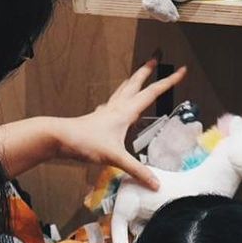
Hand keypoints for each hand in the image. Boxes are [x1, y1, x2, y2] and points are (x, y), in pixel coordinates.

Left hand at [56, 59, 187, 189]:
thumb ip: (136, 170)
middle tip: (155, 58)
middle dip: (146, 71)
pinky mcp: (97, 118)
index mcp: (125, 112)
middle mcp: (116, 107)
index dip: (169, 82)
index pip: (152, 93)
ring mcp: (105, 112)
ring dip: (132, 81)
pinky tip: (114, 105)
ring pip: (122, 91)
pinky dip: (118, 100)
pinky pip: (111, 105)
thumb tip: (156, 183)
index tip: (182, 71)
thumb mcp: (114, 157)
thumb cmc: (86, 142)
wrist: (59, 138)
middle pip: (135, 84)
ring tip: (138, 76)